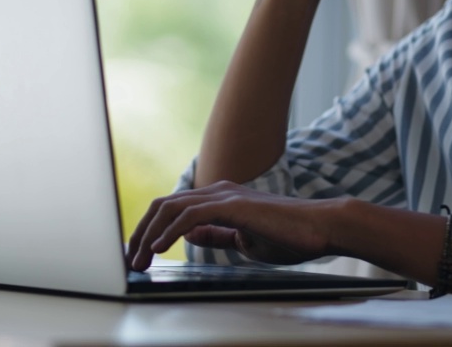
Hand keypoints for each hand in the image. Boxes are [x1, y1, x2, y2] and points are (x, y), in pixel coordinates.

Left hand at [127, 181, 346, 270]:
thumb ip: (217, 234)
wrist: (321, 228)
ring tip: (139, 258)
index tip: (139, 253)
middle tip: (130, 259)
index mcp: (221, 198)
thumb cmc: (290, 236)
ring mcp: (225, 195)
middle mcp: (218, 191)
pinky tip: (160, 248)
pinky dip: (170, 232)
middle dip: (141, 232)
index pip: (173, 208)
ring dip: (149, 234)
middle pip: (163, 205)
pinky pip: (189, 216)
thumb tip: (190, 234)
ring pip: (170, 207)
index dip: (151, 229)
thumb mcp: (244, 239)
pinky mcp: (233, 205)